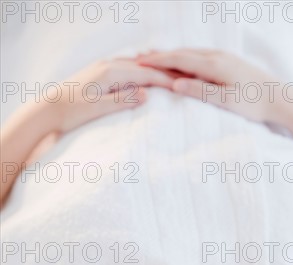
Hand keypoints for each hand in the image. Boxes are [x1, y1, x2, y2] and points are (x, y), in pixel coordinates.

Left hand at [53, 58, 174, 131]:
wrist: (48, 108)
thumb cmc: (73, 111)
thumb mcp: (99, 109)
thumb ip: (123, 100)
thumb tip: (146, 94)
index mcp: (110, 73)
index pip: (145, 74)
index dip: (164, 80)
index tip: (181, 85)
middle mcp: (108, 65)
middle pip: (143, 66)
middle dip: (162, 72)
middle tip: (182, 77)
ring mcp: (102, 67)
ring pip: (134, 65)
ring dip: (151, 70)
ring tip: (168, 74)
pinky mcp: (98, 72)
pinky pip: (125, 67)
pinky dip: (139, 70)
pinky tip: (143, 74)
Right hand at [137, 49, 280, 122]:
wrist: (280, 98)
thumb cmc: (253, 103)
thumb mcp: (225, 100)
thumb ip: (199, 91)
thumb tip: (174, 84)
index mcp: (214, 65)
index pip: (178, 59)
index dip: (157, 60)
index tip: (139, 61)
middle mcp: (218, 56)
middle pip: (183, 52)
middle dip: (161, 55)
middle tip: (140, 57)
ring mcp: (224, 57)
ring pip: (192, 53)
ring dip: (173, 56)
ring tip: (156, 59)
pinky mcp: (229, 62)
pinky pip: (201, 57)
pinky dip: (186, 59)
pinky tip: (183, 64)